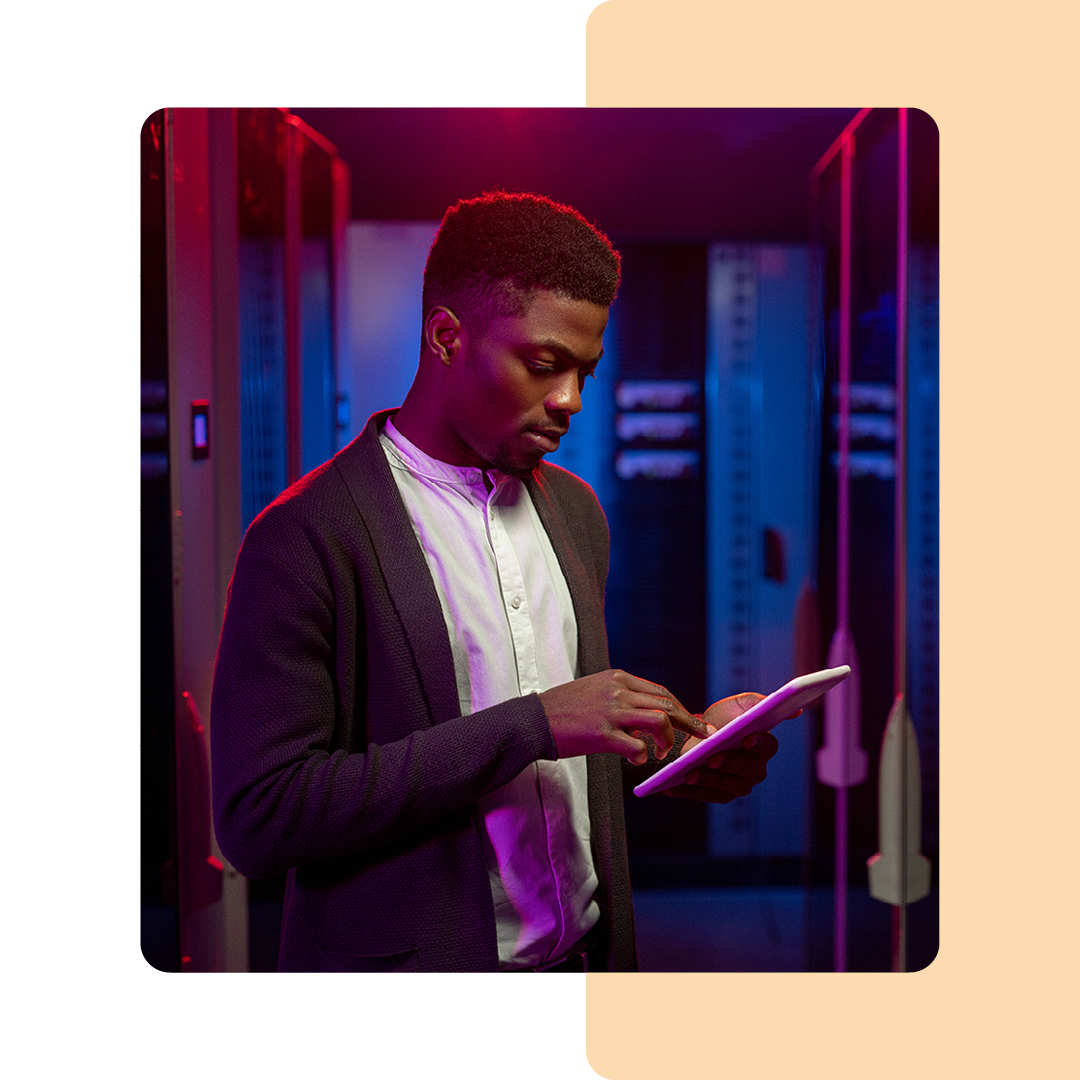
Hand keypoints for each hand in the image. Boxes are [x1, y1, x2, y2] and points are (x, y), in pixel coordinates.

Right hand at [539, 670, 709, 764]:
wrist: (533, 721)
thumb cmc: (564, 709)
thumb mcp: (596, 691)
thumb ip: (623, 698)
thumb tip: (650, 716)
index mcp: (618, 679)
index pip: (661, 692)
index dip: (682, 708)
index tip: (694, 721)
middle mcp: (618, 691)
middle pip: (667, 704)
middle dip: (690, 722)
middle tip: (702, 737)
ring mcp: (610, 711)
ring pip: (660, 720)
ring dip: (669, 739)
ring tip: (663, 752)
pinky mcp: (602, 733)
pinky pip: (637, 745)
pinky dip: (643, 755)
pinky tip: (635, 759)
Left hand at [662, 692, 780, 802]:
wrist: (696, 734)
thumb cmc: (722, 719)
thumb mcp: (739, 706)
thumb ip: (760, 704)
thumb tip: (795, 710)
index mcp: (763, 746)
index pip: (768, 747)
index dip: (760, 743)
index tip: (747, 737)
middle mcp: (755, 769)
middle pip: (747, 770)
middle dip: (729, 764)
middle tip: (712, 758)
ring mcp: (737, 785)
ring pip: (725, 786)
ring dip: (707, 780)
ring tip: (689, 773)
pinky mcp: (718, 795)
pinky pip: (703, 796)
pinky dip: (687, 791)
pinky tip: (671, 785)